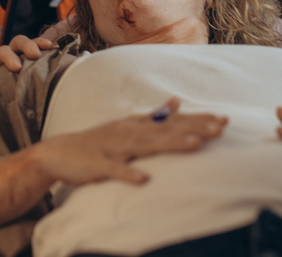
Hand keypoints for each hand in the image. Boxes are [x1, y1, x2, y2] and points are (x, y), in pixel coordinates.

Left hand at [0, 35, 54, 94]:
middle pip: (18, 42)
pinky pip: (42, 53)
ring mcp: (22, 57)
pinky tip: (58, 52)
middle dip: (27, 45)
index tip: (16, 67)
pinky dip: (49, 51)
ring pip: (31, 44)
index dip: (9, 57)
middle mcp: (8, 54)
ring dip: (40, 44)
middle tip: (34, 55)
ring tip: (50, 47)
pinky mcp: (32, 64)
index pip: (1, 52)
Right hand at [35, 97, 226, 185]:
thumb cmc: (97, 141)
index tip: (223, 120)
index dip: (197, 120)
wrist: (58, 152)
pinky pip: (115, 170)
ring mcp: (114, 147)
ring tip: (196, 144)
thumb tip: (176, 102)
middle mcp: (128, 132)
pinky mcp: (99, 164)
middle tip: (221, 128)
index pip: (173, 120)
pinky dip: (128, 173)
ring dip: (171, 144)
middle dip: (194, 128)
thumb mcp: (126, 125)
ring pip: (146, 145)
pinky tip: (144, 179)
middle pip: (166, 129)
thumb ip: (152, 116)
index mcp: (136, 124)